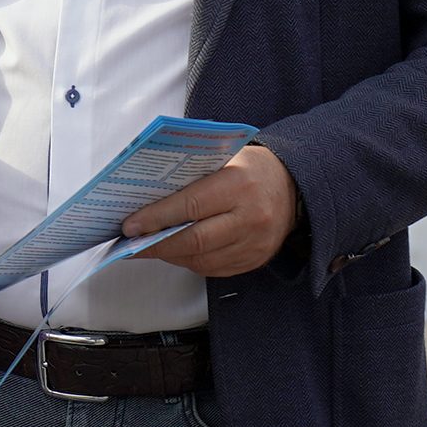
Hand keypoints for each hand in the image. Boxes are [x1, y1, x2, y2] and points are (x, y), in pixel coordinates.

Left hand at [119, 145, 296, 276]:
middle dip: (156, 243)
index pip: (190, 206)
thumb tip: (148, 194)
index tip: (130, 225)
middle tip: (130, 242)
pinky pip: (213, 269)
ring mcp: (254, 244)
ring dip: (169, 255)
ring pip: (201, 259)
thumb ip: (193, 174)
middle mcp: (250, 218)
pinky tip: (174, 251)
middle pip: (194, 239)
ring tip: (146, 247)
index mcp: (240, 185)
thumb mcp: (226, 158)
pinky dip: (189, 261)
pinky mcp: (255, 260)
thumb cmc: (251, 168)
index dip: (157, 218)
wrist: (296, 187)